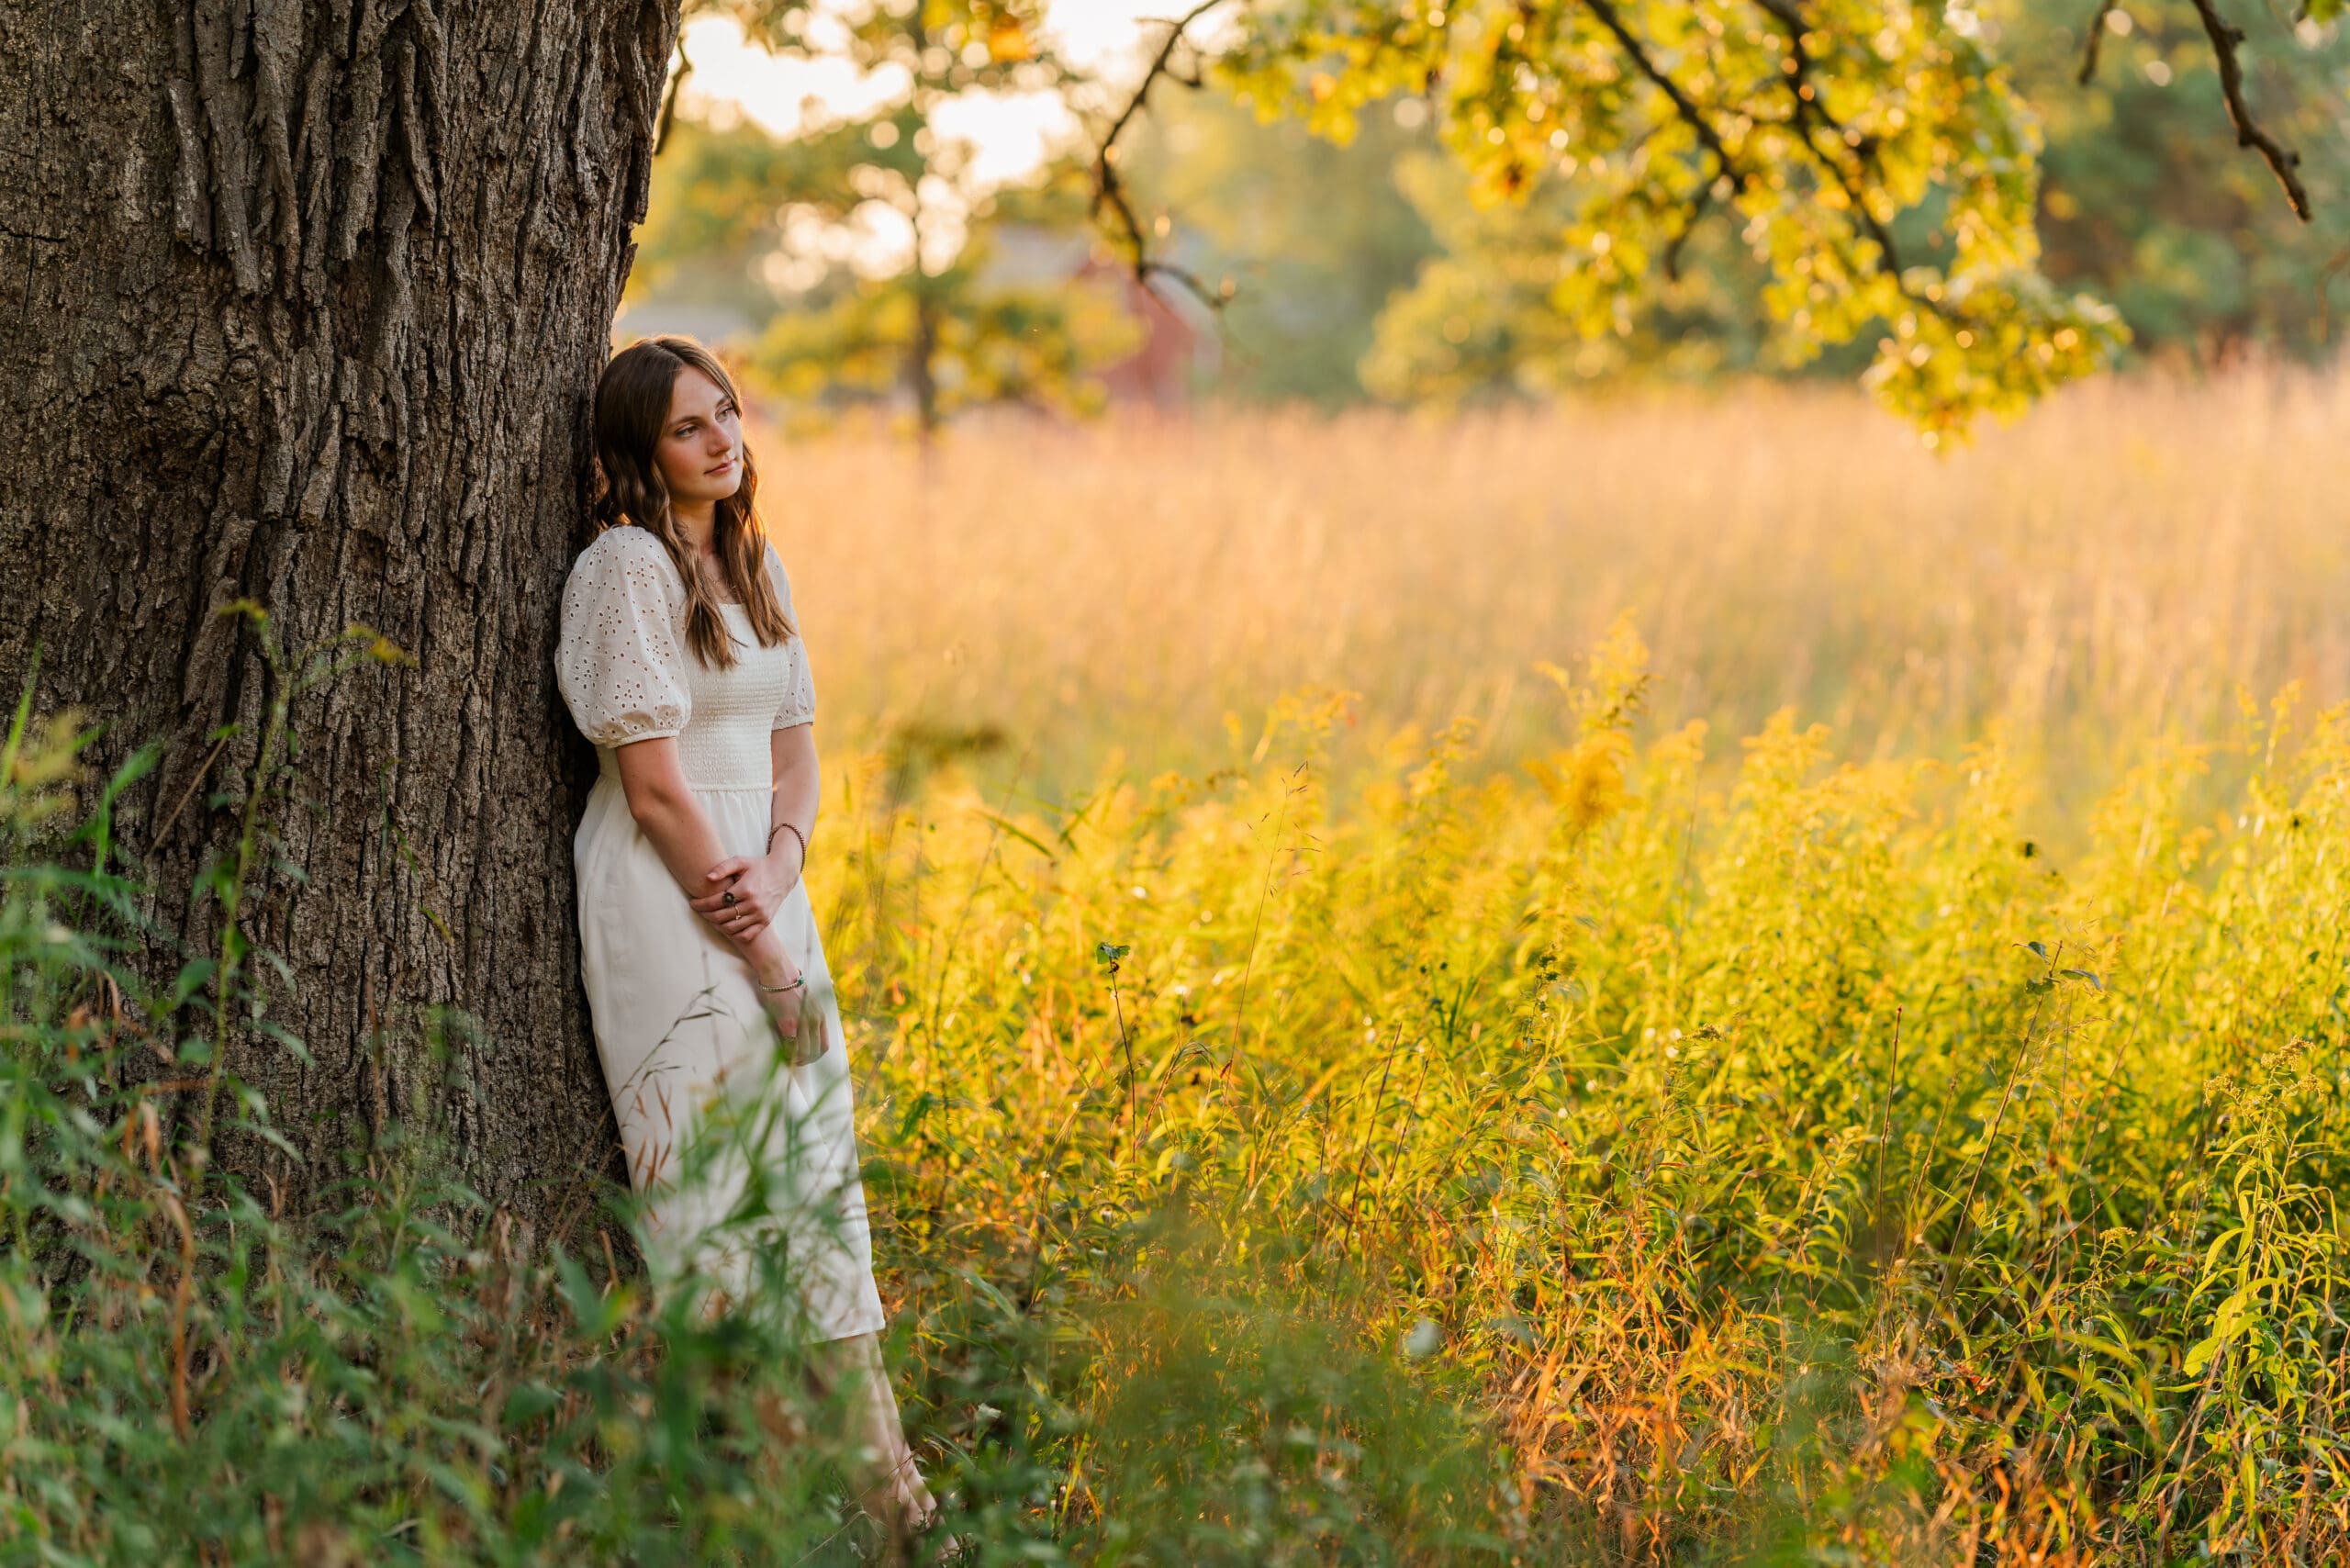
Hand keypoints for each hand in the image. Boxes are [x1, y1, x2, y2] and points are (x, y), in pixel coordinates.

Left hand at [692, 840, 801, 942]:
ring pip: (731, 928)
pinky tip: (725, 926)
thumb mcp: (741, 861)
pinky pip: (745, 935)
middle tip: (699, 910)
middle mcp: (754, 904)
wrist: (782, 874)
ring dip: (716, 925)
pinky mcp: (765, 922)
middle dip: (705, 915)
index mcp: (746, 889)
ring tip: (710, 918)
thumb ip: (723, 867)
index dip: (701, 904)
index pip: (716, 902)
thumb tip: (708, 878)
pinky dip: (732, 934)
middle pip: (721, 916)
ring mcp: (760, 915)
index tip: (693, 903)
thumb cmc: (758, 867)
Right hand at [747, 928, 826, 1062]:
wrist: (779, 975)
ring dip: (797, 1060)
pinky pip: (790, 1046)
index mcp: (821, 1016)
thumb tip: (808, 1031)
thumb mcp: (808, 1003)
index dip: (816, 1056)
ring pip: (804, 1052)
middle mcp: (815, 1020)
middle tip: (797, 1063)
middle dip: (807, 1061)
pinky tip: (782, 1053)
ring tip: (789, 1061)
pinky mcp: (789, 1024)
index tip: (807, 1059)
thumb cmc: (789, 988)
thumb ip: (811, 1016)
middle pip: (816, 1051)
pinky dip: (787, 1053)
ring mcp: (803, 1023)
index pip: (824, 1045)